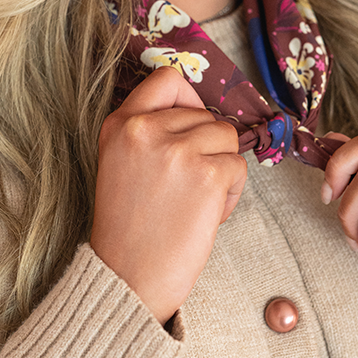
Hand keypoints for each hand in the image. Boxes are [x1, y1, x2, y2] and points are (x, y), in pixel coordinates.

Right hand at [90, 66, 246, 323]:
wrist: (126, 278)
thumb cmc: (128, 230)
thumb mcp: (119, 165)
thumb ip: (148, 132)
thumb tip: (198, 113)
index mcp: (119, 124)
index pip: (166, 79)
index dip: (190, 98)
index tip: (193, 124)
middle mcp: (144, 130)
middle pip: (206, 114)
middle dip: (207, 148)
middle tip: (187, 187)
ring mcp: (177, 150)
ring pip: (227, 137)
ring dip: (222, 169)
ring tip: (197, 202)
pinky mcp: (206, 174)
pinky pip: (238, 167)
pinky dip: (230, 193)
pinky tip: (206, 215)